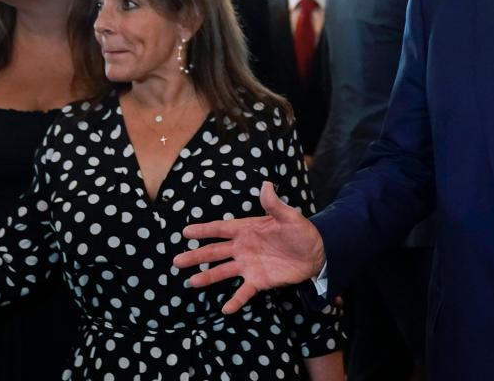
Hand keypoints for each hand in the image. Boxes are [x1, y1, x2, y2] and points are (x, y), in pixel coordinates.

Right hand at [173, 181, 325, 313]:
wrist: (316, 253)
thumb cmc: (301, 232)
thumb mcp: (289, 217)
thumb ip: (274, 204)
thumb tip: (266, 184)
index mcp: (248, 229)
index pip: (221, 229)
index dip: (204, 230)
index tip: (185, 231)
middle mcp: (243, 248)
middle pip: (215, 252)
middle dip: (196, 256)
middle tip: (177, 260)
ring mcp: (249, 265)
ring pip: (223, 271)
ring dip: (208, 277)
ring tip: (191, 282)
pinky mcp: (259, 280)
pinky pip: (244, 292)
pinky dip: (235, 300)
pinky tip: (225, 309)